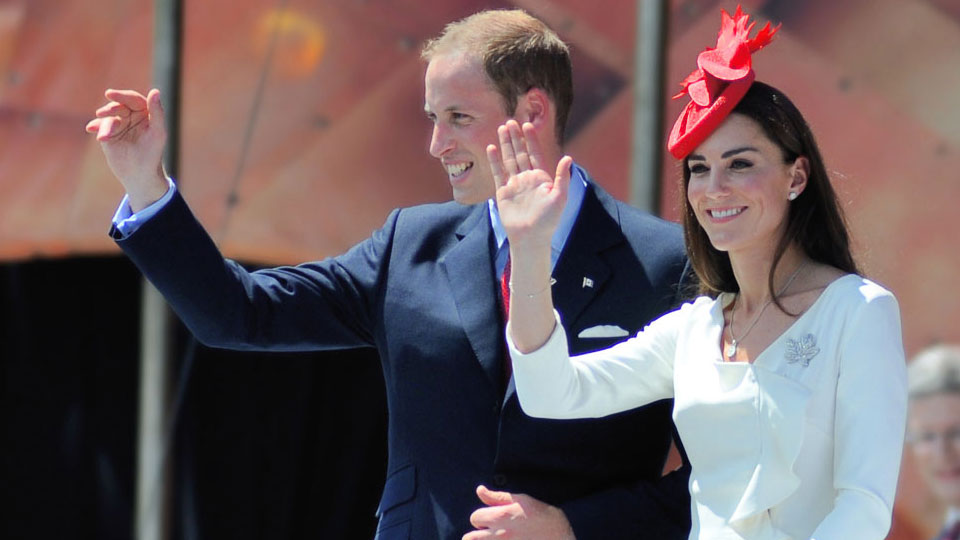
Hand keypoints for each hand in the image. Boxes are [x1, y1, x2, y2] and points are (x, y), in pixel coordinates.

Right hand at [85, 88, 168, 210]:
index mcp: (145, 113)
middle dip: (110, 109)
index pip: (133, 99)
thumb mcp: (158, 133)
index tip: (110, 94)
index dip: (122, 96)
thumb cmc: (153, 153)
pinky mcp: (108, 134)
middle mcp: (131, 116)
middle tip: (103, 113)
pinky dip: (96, 127)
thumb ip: (157, 112)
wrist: (139, 175)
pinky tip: (91, 129)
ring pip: (108, 117)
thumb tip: (155, 91)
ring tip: (104, 136)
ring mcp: (119, 125)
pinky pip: (99, 126)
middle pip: (119, 106)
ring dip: (104, 124)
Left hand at [463, 485, 574, 539]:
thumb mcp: (525, 501)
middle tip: (490, 535)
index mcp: (502, 516)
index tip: (493, 520)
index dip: (482, 518)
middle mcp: (499, 535)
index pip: (475, 517)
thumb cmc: (547, 518)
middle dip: (476, 536)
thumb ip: (499, 497)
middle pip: (469, 539)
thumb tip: (480, 490)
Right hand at [487, 120, 571, 252]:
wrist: (531, 238)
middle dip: (516, 137)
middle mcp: (527, 178)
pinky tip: (491, 148)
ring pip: (509, 159)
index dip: (531, 140)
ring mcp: (515, 184)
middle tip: (510, 121)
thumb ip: (562, 177)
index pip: (535, 154)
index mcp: (542, 178)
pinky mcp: (503, 192)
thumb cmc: (549, 221)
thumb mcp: (560, 198)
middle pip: (520, 153)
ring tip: (501, 128)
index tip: (527, 125)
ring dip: (505, 144)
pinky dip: (495, 160)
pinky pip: (498, 173)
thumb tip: (568, 157)